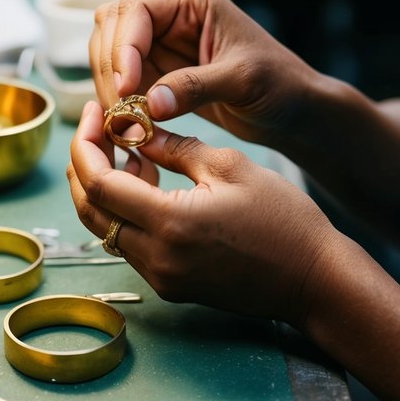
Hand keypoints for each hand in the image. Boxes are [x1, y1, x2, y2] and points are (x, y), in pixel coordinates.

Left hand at [67, 101, 337, 327]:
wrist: (315, 280)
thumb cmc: (283, 219)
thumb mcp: (230, 167)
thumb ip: (176, 148)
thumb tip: (136, 132)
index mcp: (170, 223)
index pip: (98, 183)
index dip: (85, 145)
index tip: (92, 114)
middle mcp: (158, 257)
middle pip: (90, 211)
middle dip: (84, 166)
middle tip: (97, 130)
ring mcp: (163, 277)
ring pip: (106, 230)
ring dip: (105, 190)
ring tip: (130, 152)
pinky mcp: (172, 285)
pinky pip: (130, 245)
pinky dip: (126, 212)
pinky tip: (149, 183)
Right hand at [90, 0, 319, 148]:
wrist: (292, 112)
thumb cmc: (280, 85)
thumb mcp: (243, 81)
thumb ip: (195, 87)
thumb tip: (148, 103)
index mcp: (192, 5)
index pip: (136, 9)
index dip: (123, 46)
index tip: (127, 86)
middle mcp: (171, 20)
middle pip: (112, 27)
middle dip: (110, 66)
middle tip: (120, 108)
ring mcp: (161, 47)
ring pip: (110, 54)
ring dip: (109, 85)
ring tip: (125, 121)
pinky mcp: (159, 76)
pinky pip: (123, 82)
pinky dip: (119, 102)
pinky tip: (130, 126)